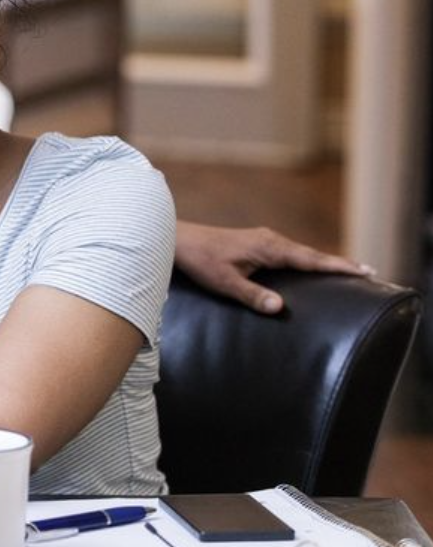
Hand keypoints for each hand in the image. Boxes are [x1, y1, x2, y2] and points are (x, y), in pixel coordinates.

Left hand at [174, 221, 372, 314]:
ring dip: (324, 261)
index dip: (338, 267)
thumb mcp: (224, 282)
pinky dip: (307, 260)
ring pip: (302, 253)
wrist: (178, 239)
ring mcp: (265, 241)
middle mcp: (272, 241)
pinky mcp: (257, 244)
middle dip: (339, 264)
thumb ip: (252, 295)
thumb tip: (279, 307)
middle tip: (369, 273)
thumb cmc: (200, 261)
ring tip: (349, 271)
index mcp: (269, 248)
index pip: (312, 259)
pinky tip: (312, 268)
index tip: (364, 271)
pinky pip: (290, 253)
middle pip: (312, 254)